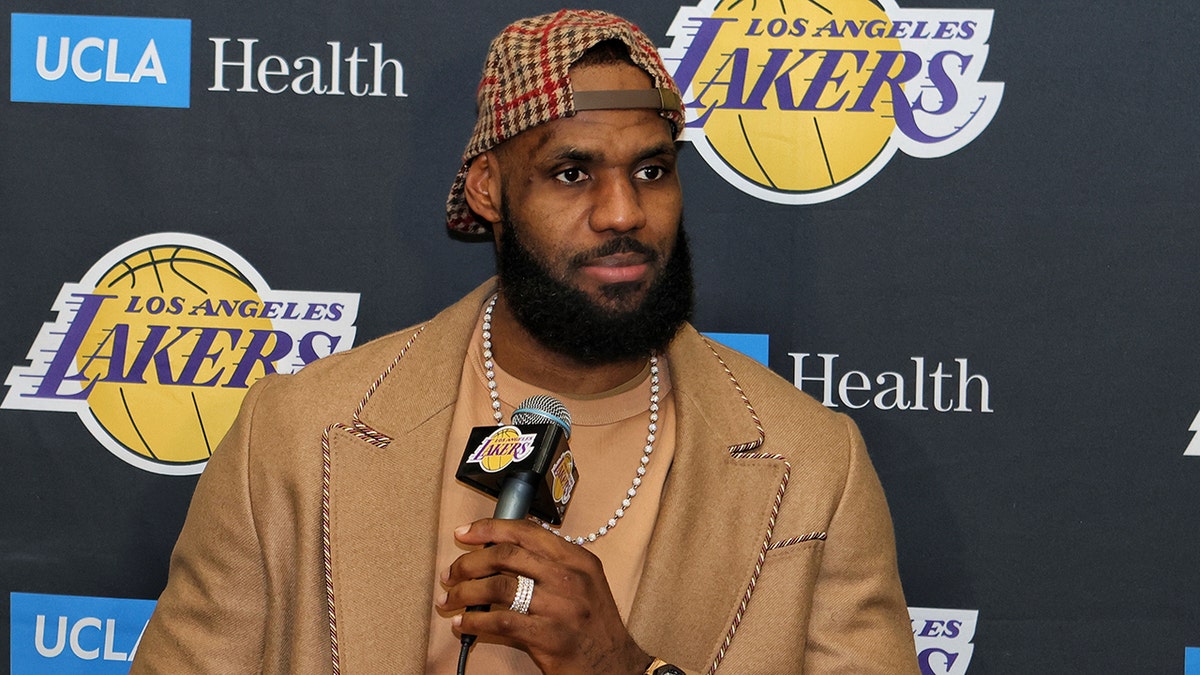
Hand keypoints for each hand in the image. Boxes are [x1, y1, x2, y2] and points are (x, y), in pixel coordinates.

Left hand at [437, 518, 650, 674]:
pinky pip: (501, 622)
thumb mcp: (583, 583)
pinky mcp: (550, 636)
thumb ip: (550, 564)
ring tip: (450, 599)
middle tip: (451, 573)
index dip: (489, 528)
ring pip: (499, 587)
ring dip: (466, 591)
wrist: (615, 666)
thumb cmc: (593, 625)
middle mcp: (570, 577)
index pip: (526, 532)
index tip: (464, 534)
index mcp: (578, 559)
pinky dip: (475, 621)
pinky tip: (463, 623)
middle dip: (469, 562)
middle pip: (506, 555)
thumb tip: (501, 551)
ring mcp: (561, 607)